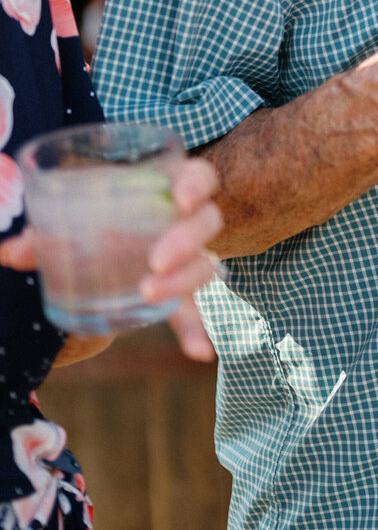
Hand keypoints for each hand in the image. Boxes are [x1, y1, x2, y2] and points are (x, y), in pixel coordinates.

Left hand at [0, 156, 223, 361]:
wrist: (107, 242)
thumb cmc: (97, 217)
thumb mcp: (76, 218)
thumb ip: (48, 232)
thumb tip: (10, 253)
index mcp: (169, 188)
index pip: (200, 177)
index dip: (196, 185)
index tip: (182, 200)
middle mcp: (186, 221)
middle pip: (206, 222)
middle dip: (186, 241)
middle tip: (156, 261)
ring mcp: (187, 257)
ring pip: (204, 265)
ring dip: (183, 281)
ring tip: (149, 293)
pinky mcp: (178, 293)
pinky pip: (192, 311)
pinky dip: (195, 331)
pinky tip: (199, 352)